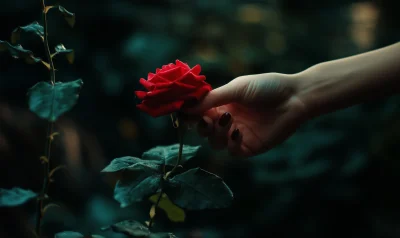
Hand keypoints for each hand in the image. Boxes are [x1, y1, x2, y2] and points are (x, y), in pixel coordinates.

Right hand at [184, 73, 307, 156]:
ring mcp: (237, 134)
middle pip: (203, 130)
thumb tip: (186, 106)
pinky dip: (231, 143)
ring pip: (215, 143)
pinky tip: (238, 131)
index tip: (182, 113)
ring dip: (216, 133)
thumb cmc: (266, 87)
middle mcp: (227, 121)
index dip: (189, 115)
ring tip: (228, 120)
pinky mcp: (249, 146)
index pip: (199, 113)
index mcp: (222, 105)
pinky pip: (232, 151)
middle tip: (206, 119)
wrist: (294, 98)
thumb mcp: (236, 88)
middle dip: (201, 126)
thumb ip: (212, 99)